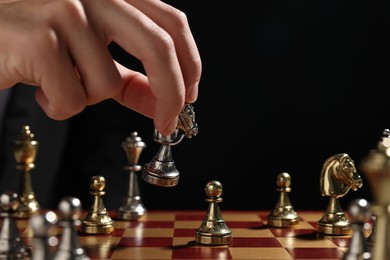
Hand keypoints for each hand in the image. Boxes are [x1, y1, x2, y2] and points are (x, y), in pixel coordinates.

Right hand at [0, 0, 200, 134]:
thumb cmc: (35, 42)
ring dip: (86, 97)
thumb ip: (129, 77)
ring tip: (56, 80)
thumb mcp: (90, 56)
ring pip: (107, 85)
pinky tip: (38, 86)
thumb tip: (160, 103)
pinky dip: (58, 106)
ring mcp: (66, 10)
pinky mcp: (40, 39)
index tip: (189, 96)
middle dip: (171, 93)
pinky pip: (73, 99)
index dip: (190, 63)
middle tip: (168, 121)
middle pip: (158, 46)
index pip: (171, 23)